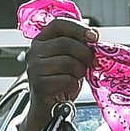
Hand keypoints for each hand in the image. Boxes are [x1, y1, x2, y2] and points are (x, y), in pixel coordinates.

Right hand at [19, 16, 97, 130]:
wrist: (48, 105)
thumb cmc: (61, 79)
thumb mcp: (69, 58)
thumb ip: (78, 46)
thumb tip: (94, 38)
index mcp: (42, 40)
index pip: (59, 24)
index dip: (78, 28)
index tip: (94, 37)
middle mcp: (34, 51)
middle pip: (66, 44)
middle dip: (85, 53)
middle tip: (92, 62)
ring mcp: (34, 68)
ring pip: (68, 62)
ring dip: (80, 71)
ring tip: (77, 77)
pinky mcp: (38, 84)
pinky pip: (66, 80)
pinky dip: (74, 85)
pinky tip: (70, 87)